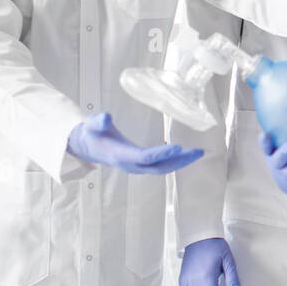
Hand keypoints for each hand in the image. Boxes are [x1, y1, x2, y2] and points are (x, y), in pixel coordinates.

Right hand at [67, 112, 202, 173]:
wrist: (88, 147)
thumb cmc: (91, 134)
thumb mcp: (91, 125)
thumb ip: (97, 122)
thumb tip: (105, 117)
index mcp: (121, 155)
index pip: (144, 157)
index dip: (161, 153)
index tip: (178, 146)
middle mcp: (131, 165)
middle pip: (159, 167)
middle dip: (179, 160)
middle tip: (198, 151)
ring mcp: (137, 167)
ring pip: (162, 168)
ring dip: (181, 162)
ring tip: (198, 153)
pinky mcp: (141, 165)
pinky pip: (161, 166)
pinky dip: (175, 161)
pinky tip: (187, 154)